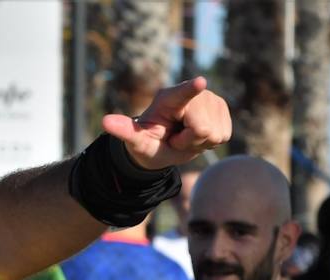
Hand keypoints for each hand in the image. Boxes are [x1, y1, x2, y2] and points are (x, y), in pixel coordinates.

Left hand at [103, 77, 231, 169]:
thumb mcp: (136, 141)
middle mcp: (193, 94)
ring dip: (200, 143)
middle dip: (189, 142)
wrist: (166, 145)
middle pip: (201, 128)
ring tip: (185, 137)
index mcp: (168, 98)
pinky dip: (210, 142)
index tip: (199, 83)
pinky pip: (224, 135)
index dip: (191, 89)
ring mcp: (211, 99)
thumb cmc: (149, 142)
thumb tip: (105, 122)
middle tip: (176, 139)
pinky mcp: (222, 108)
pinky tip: (198, 137)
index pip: (182, 93)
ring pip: (215, 133)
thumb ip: (125, 131)